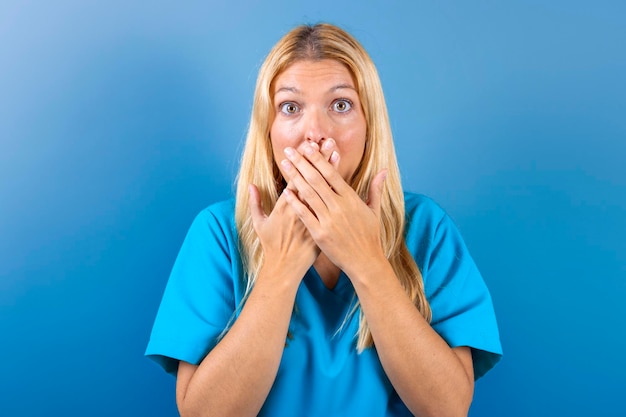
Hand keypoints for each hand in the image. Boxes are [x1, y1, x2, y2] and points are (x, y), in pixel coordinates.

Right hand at [248, 139, 340, 281]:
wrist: (285, 268)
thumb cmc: (271, 245)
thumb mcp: (259, 224)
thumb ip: (256, 203)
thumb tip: (250, 185)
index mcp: (285, 207)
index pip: (296, 179)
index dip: (303, 162)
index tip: (308, 146)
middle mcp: (301, 210)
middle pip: (313, 180)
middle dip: (321, 160)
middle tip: (329, 142)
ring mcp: (314, 218)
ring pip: (325, 190)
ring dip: (331, 171)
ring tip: (337, 154)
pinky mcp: (323, 225)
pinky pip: (332, 206)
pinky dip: (337, 193)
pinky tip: (344, 181)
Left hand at [279, 140, 387, 275]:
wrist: (365, 262)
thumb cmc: (370, 236)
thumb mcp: (375, 211)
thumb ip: (376, 189)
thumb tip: (383, 170)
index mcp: (351, 198)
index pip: (332, 173)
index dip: (318, 158)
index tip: (308, 147)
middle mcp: (339, 207)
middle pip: (317, 179)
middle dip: (302, 162)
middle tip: (289, 149)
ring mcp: (328, 220)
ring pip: (308, 194)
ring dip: (295, 177)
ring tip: (285, 164)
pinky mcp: (319, 234)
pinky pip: (304, 215)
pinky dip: (295, 202)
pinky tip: (285, 191)